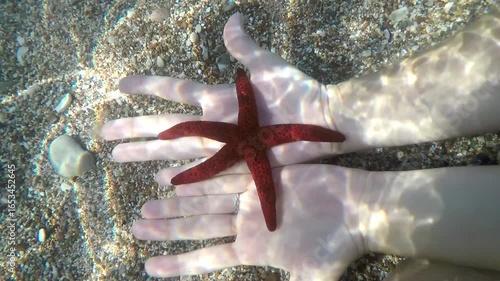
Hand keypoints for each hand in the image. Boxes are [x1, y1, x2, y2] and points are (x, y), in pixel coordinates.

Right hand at [100, 13, 342, 184]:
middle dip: (133, 129)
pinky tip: (158, 181)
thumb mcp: (266, 65)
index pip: (174, 92)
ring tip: (117, 157)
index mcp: (218, 99)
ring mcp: (222, 146)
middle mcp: (213, 124)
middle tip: (104, 134)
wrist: (321, 121)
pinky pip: (200, 172)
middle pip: (163, 125)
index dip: (147, 87)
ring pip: (174, 150)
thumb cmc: (297, 91)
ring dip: (145, 154)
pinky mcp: (236, 164)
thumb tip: (233, 17)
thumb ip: (243, 46)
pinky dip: (179, 177)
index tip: (120, 87)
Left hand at [131, 165, 367, 280]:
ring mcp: (250, 201)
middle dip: (167, 228)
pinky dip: (203, 178)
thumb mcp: (310, 280)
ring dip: (177, 204)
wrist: (357, 209)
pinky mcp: (261, 178)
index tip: (149, 267)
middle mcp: (245, 225)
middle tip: (136, 225)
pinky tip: (178, 179)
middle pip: (198, 226)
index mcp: (252, 249)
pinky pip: (226, 176)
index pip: (207, 259)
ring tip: (146, 205)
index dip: (178, 265)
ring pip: (206, 201)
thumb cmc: (336, 248)